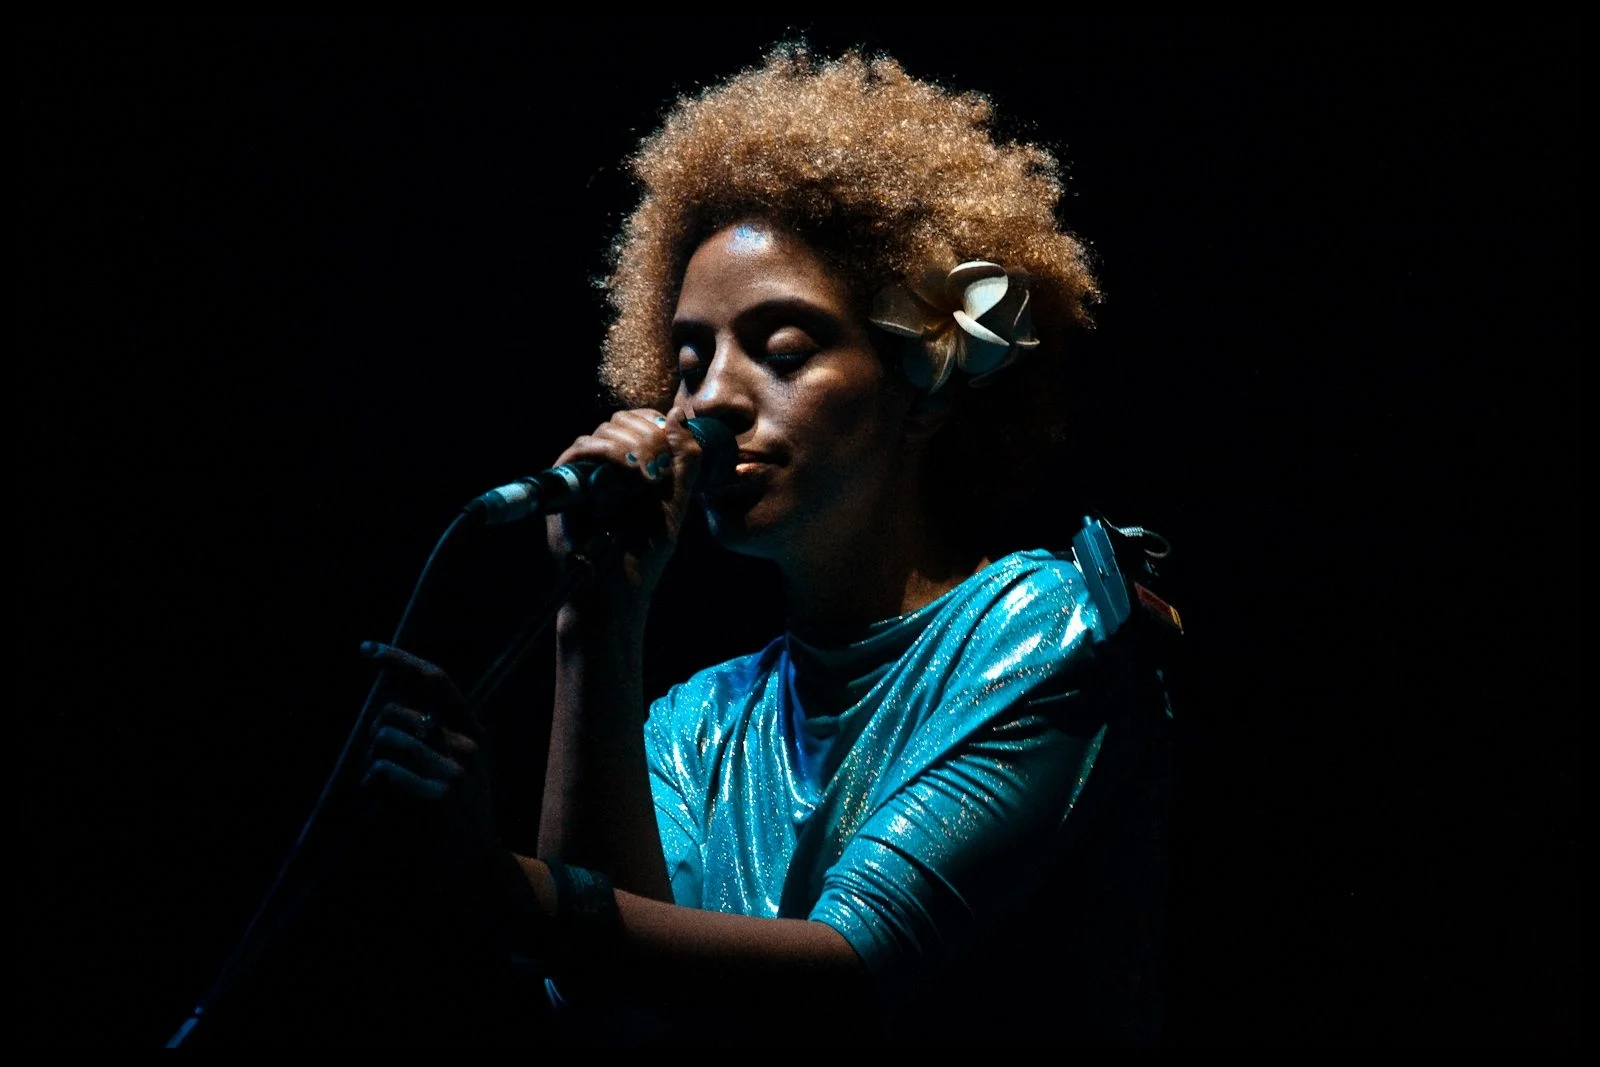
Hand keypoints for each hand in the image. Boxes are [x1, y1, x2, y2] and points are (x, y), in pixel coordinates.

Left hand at [359, 641, 497, 865]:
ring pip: (384, 740)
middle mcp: (468, 745)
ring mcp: (456, 771)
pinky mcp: (439, 798)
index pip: (436, 680)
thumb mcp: (455, 768)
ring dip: (371, 766)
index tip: (364, 648)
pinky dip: (372, 787)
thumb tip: (385, 711)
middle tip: (381, 773)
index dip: (398, 660)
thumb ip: (431, 736)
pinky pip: (382, 773)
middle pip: (393, 715)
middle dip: (373, 740)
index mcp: (473, 731)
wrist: (476, 869)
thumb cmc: (453, 818)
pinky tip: (383, 805)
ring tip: (385, 792)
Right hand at [544, 405, 705, 608]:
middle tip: (659, 467)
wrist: (616, 587)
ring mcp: (585, 472)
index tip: (671, 437)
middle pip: (621, 420)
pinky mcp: (566, 483)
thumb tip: (680, 416)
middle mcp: (606, 465)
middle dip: (647, 434)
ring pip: (604, 431)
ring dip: (632, 444)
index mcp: (631, 465)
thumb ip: (684, 464)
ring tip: (647, 475)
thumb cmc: (644, 552)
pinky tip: (631, 471)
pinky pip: (582, 450)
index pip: (638, 422)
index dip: (654, 421)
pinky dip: (609, 453)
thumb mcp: (674, 503)